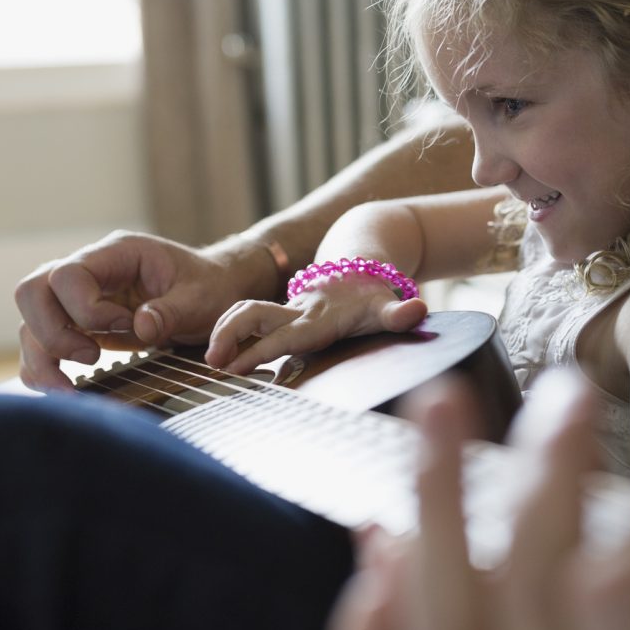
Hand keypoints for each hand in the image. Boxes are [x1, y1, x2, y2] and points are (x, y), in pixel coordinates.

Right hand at [15, 230, 279, 390]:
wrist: (214, 292)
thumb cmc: (208, 288)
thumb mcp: (201, 299)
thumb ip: (172, 311)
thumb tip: (140, 327)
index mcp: (117, 253)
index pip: (68, 274)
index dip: (87, 310)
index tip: (126, 328)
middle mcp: (90, 269)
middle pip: (32, 290)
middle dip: (51, 332)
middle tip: (91, 359)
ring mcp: (77, 296)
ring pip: (30, 320)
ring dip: (42, 358)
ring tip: (71, 389)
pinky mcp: (77, 322)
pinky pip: (41, 343)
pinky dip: (45, 368)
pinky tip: (67, 390)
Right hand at [205, 278, 427, 375]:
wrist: (362, 262)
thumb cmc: (374, 295)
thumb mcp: (388, 305)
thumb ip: (399, 312)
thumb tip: (418, 308)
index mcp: (316, 317)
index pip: (283, 335)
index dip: (257, 350)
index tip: (234, 367)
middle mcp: (295, 312)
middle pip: (252, 314)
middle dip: (229, 333)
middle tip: (212, 362)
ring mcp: (285, 311)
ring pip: (245, 311)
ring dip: (224, 330)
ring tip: (211, 360)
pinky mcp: (281, 314)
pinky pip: (249, 319)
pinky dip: (229, 331)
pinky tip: (220, 354)